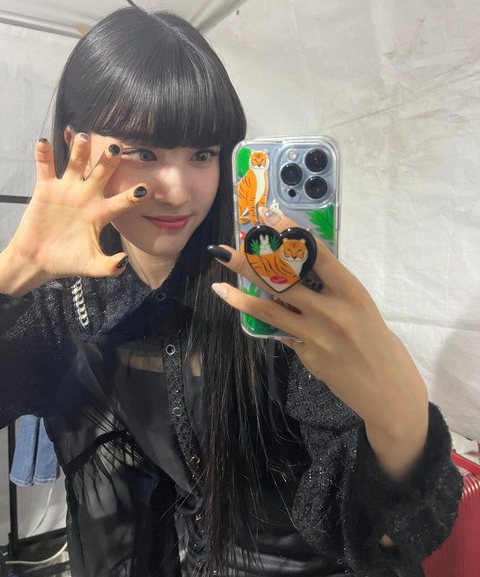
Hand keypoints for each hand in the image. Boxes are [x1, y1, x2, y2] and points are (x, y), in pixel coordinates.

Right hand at [7, 135, 146, 285]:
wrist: (39, 261)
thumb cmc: (68, 262)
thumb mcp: (92, 265)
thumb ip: (109, 266)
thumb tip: (124, 262)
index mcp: (102, 213)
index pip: (122, 201)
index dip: (133, 195)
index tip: (145, 189)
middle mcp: (88, 196)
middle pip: (102, 173)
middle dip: (109, 160)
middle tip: (117, 147)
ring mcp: (67, 190)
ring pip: (76, 164)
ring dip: (79, 150)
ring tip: (83, 136)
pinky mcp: (46, 189)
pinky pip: (46, 167)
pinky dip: (44, 154)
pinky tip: (44, 142)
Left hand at [210, 208, 428, 480]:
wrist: (388, 392)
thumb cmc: (379, 343)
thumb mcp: (361, 307)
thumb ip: (331, 290)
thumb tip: (295, 273)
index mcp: (352, 292)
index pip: (316, 254)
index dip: (290, 234)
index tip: (268, 219)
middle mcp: (332, 311)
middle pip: (283, 281)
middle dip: (250, 263)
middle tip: (225, 251)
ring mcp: (316, 336)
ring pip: (270, 309)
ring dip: (241, 296)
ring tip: (219, 285)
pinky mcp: (306, 356)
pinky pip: (281, 332)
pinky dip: (268, 321)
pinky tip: (247, 311)